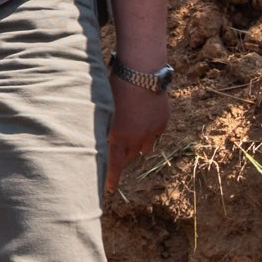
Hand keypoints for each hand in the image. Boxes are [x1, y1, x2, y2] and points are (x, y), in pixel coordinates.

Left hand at [106, 75, 169, 192]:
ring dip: (137, 145)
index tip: (109, 189)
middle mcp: (136, 139)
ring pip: (144, 148)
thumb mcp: (103, 109)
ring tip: (131, 132)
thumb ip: (103, 127)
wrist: (141, 72)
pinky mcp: (162, 123)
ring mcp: (152, 132)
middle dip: (122, 156)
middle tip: (117, 149)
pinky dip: (148, 131)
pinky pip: (155, 134)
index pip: (115, 166)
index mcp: (118, 137)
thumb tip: (99, 139)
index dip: (112, 179)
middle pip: (129, 157)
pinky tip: (142, 117)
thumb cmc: (114, 86)